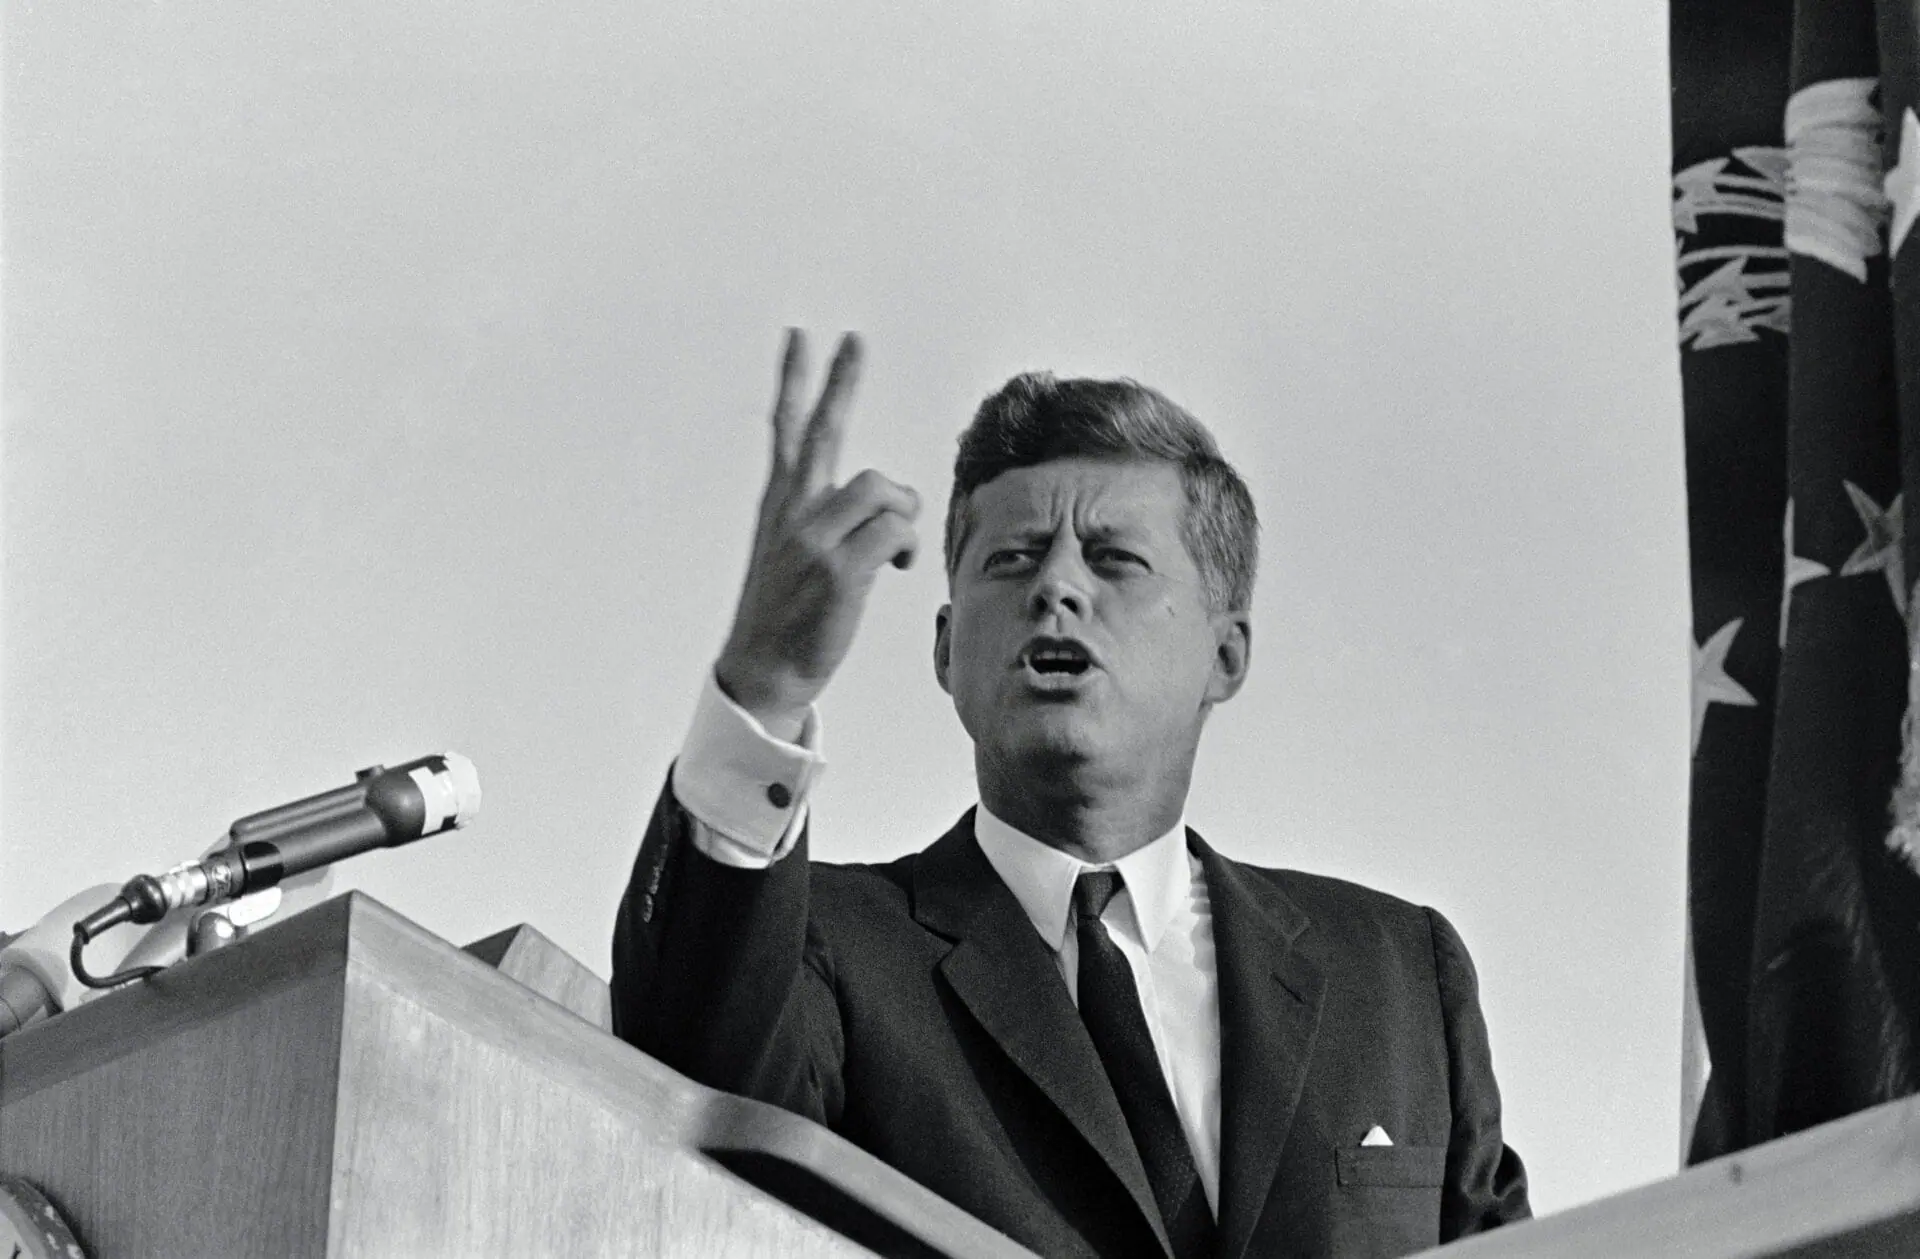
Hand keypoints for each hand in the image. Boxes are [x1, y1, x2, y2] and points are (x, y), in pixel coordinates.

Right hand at [714, 330, 921, 736]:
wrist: (762, 671)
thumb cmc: (786, 619)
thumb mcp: (793, 557)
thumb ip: (826, 522)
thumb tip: (882, 508)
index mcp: (779, 505)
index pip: (786, 429)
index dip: (795, 380)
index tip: (801, 336)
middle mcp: (793, 513)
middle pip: (822, 432)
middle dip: (839, 380)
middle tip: (853, 338)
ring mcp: (814, 540)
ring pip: (883, 488)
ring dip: (903, 512)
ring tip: (895, 548)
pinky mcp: (840, 571)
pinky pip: (896, 529)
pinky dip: (906, 545)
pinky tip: (896, 568)